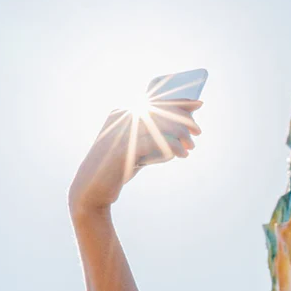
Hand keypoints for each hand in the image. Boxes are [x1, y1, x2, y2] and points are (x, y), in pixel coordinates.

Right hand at [68, 98, 202, 214]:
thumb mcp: (136, 148)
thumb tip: (182, 131)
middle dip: (184, 119)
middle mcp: (121, 117)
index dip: (179, 101)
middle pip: (162, 110)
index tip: (198, 104)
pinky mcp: (123, 149)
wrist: (92, 190)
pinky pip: (156, 142)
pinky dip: (173, 147)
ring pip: (162, 124)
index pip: (156, 100)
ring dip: (181, 135)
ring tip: (190, 147)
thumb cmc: (118, 168)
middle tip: (197, 132)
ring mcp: (121, 131)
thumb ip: (152, 137)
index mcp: (122, 112)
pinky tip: (182, 154)